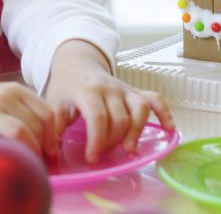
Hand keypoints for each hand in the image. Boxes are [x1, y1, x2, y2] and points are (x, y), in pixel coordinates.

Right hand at [0, 80, 57, 156]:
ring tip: (24, 162)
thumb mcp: (4, 98)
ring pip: (20, 134)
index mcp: (15, 90)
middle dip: (40, 148)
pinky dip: (6, 156)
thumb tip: (51, 140)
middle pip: (35, 127)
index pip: (46, 114)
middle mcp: (3, 98)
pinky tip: (5, 161)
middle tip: (36, 160)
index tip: (50, 150)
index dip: (52, 136)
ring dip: (28, 153)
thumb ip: (25, 112)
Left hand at [44, 40, 174, 163]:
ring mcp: (125, 89)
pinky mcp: (135, 91)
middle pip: (120, 118)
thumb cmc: (66, 87)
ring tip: (128, 149)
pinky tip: (169, 128)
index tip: (92, 158)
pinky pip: (155, 99)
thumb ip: (54, 125)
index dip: (97, 140)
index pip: (98, 117)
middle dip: (113, 140)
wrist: (77, 64)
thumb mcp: (54, 103)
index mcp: (88, 91)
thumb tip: (51, 150)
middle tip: (102, 153)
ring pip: (140, 109)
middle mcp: (110, 88)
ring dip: (137, 130)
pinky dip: (165, 113)